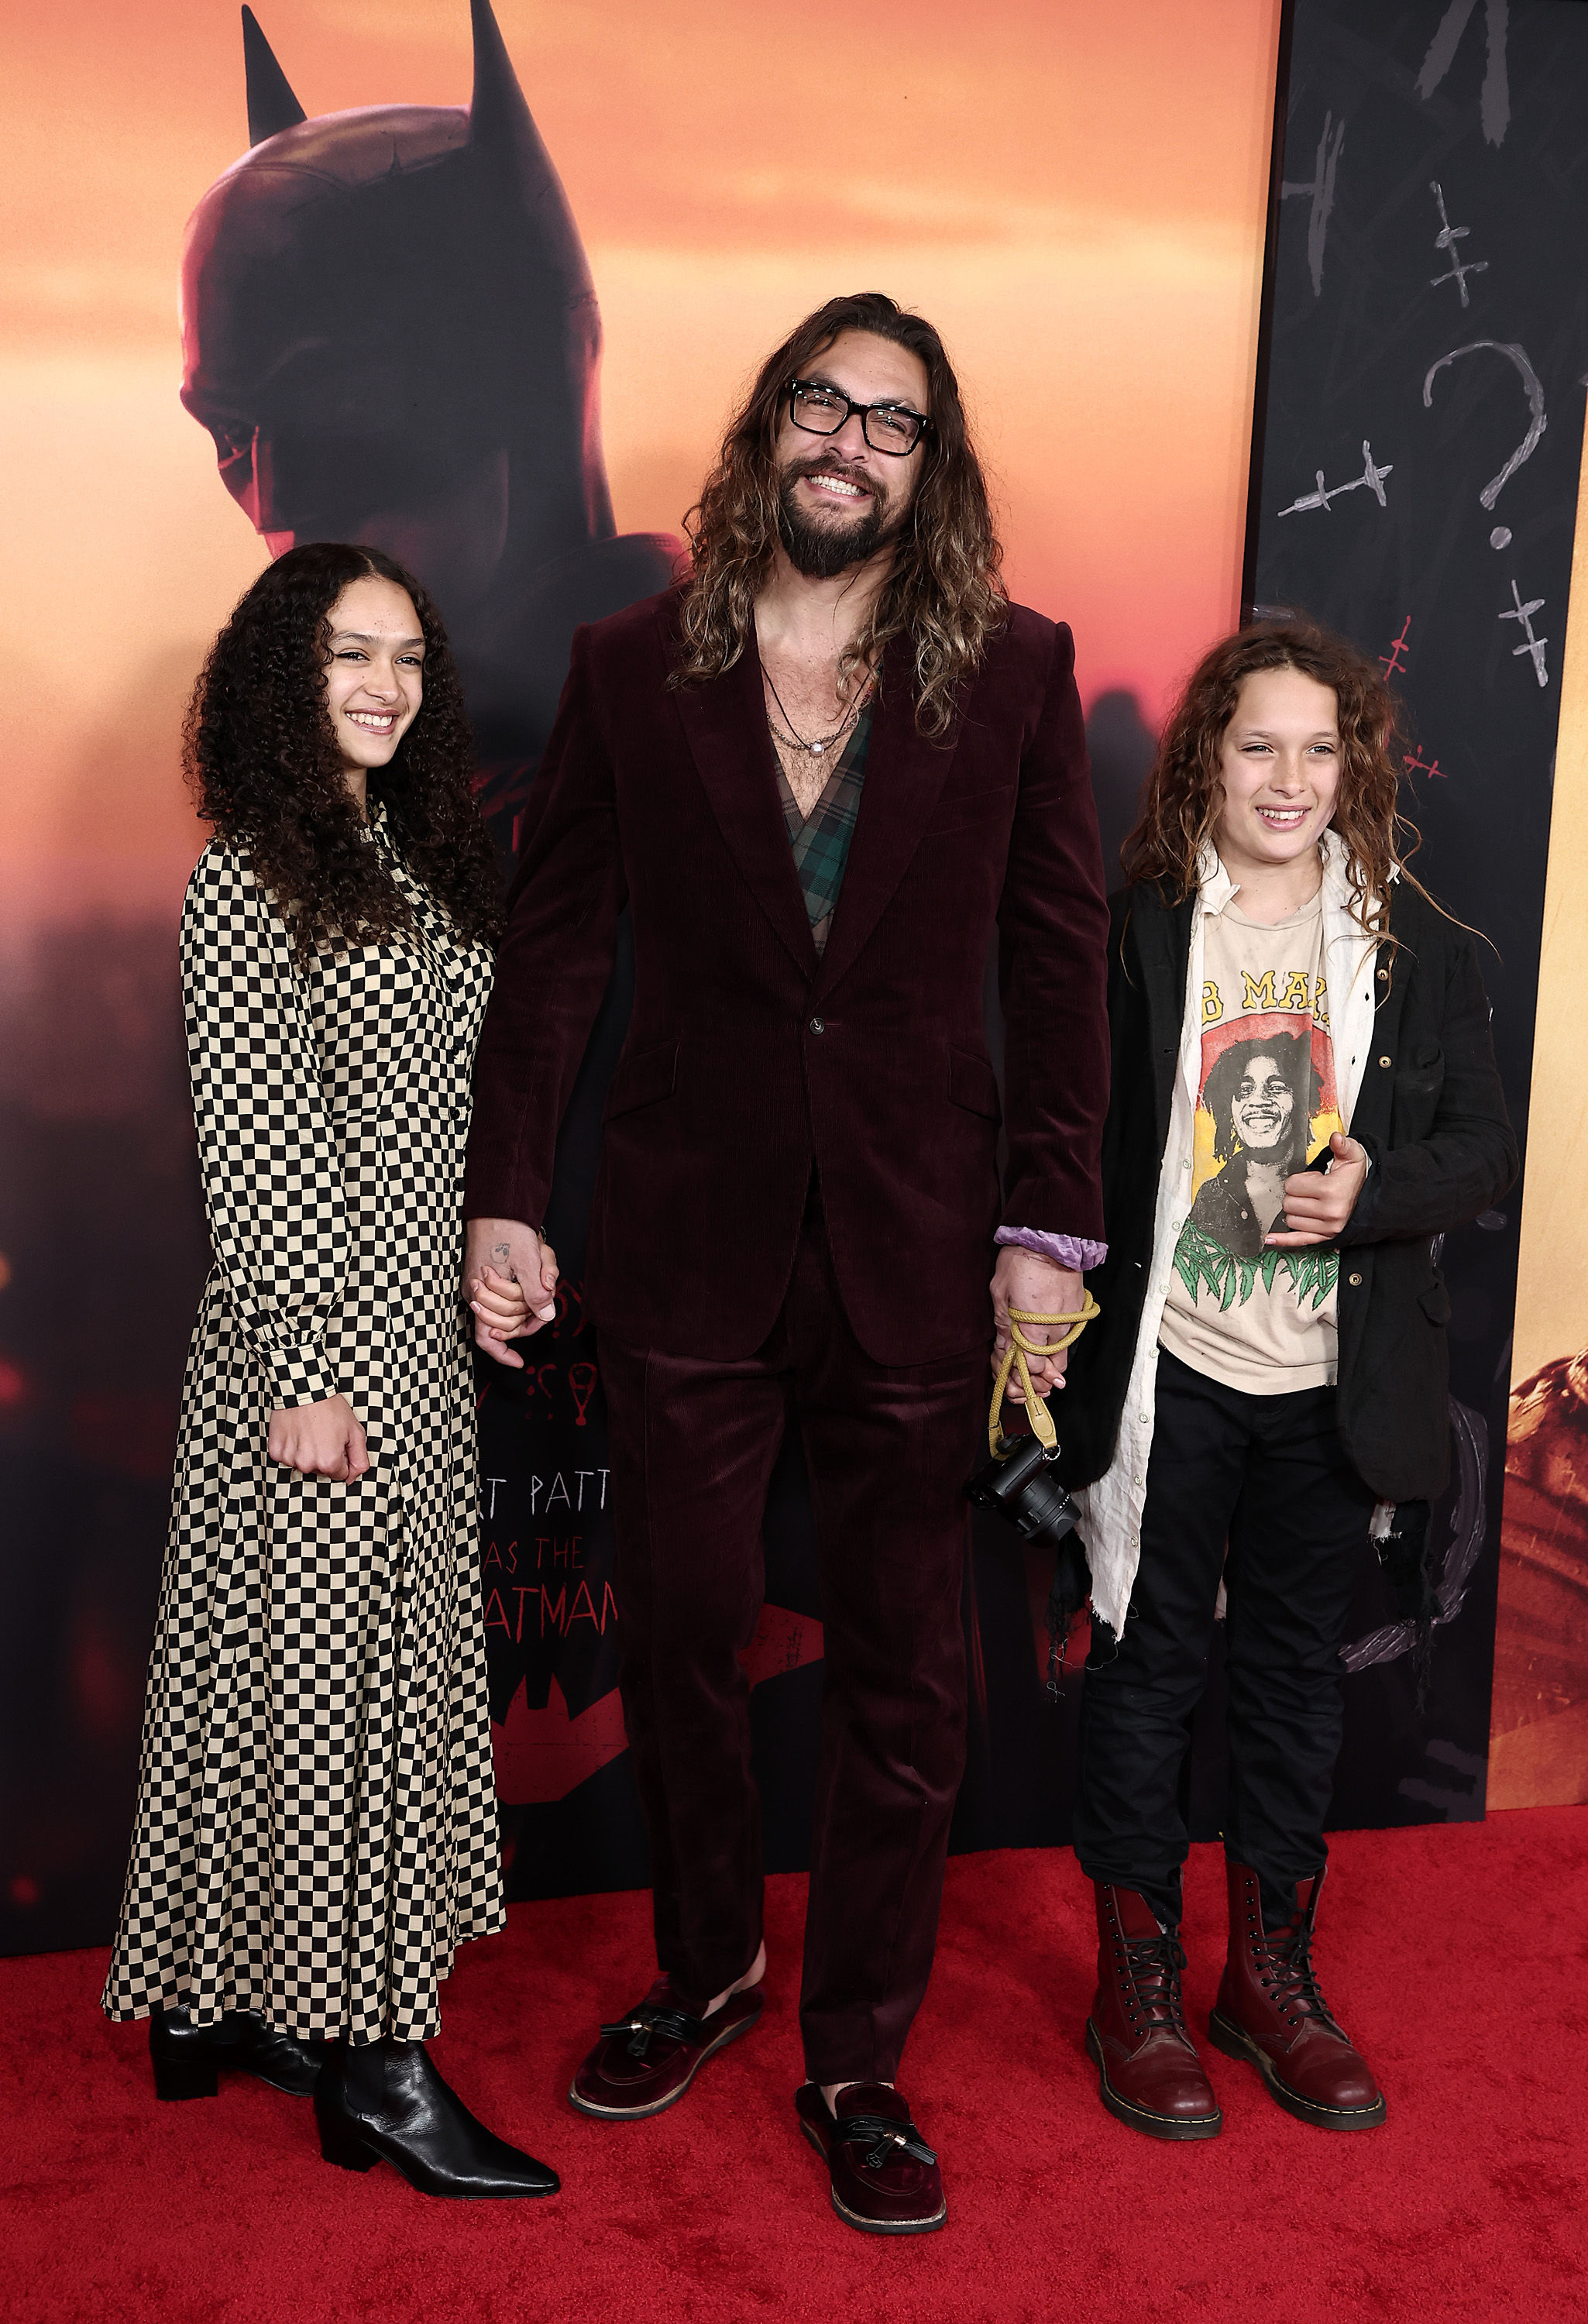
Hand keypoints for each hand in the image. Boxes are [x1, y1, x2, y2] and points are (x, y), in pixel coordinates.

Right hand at [267, 1394, 368, 1480]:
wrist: (305, 1390)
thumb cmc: (329, 1407)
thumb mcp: (355, 1432)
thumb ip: (359, 1458)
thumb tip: (353, 1476)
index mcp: (329, 1462)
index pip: (339, 1474)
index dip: (341, 1457)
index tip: (337, 1442)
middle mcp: (308, 1464)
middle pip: (320, 1470)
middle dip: (323, 1456)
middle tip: (323, 1434)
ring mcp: (290, 1458)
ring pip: (302, 1464)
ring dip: (306, 1452)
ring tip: (309, 1432)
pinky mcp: (276, 1451)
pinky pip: (286, 1456)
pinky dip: (291, 1447)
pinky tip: (297, 1432)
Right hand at [464, 1216, 558, 1368]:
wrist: (499, 1204)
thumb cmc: (509, 1230)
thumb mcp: (529, 1261)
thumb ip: (536, 1292)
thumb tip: (546, 1316)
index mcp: (481, 1294)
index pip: (487, 1337)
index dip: (502, 1353)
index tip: (519, 1363)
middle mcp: (478, 1293)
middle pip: (507, 1322)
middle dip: (531, 1310)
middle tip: (548, 1291)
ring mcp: (484, 1285)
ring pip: (513, 1304)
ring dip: (533, 1290)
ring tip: (543, 1267)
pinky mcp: (491, 1275)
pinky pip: (513, 1289)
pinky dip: (530, 1282)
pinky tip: (539, 1266)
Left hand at [990, 1249, 1084, 1402]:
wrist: (1049, 1240)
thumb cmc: (1020, 1263)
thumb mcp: (1001, 1294)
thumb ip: (1004, 1325)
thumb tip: (1005, 1348)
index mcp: (1034, 1327)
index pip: (1031, 1366)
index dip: (1020, 1376)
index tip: (1012, 1377)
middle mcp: (1055, 1329)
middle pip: (1052, 1367)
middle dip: (1038, 1380)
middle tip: (1025, 1382)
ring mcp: (1069, 1321)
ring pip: (1062, 1355)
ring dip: (1049, 1365)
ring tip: (1036, 1367)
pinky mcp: (1077, 1312)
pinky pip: (1068, 1337)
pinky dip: (1057, 1345)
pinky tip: (1045, 1343)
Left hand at [1267, 1131, 1368, 1246]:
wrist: (1371, 1198)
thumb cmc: (1356, 1177)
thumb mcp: (1352, 1156)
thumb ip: (1342, 1145)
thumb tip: (1335, 1138)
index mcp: (1331, 1191)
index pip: (1291, 1186)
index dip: (1298, 1180)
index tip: (1312, 1179)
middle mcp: (1329, 1212)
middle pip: (1288, 1204)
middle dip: (1295, 1195)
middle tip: (1311, 1191)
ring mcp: (1327, 1228)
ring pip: (1290, 1220)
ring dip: (1296, 1211)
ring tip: (1312, 1203)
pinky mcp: (1325, 1238)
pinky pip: (1299, 1241)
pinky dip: (1284, 1240)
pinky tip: (1270, 1238)